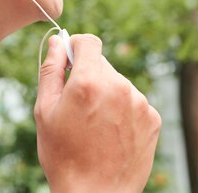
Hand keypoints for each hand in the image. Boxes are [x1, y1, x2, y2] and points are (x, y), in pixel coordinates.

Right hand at [34, 34, 160, 192]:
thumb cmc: (64, 155)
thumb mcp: (45, 110)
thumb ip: (51, 70)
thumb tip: (57, 41)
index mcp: (89, 81)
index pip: (89, 42)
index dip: (76, 46)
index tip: (70, 59)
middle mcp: (118, 86)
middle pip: (102, 64)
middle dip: (88, 76)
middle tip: (77, 106)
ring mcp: (139, 102)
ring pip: (118, 83)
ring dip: (107, 93)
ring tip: (95, 125)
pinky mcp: (152, 117)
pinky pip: (133, 101)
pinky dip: (122, 110)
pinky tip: (111, 132)